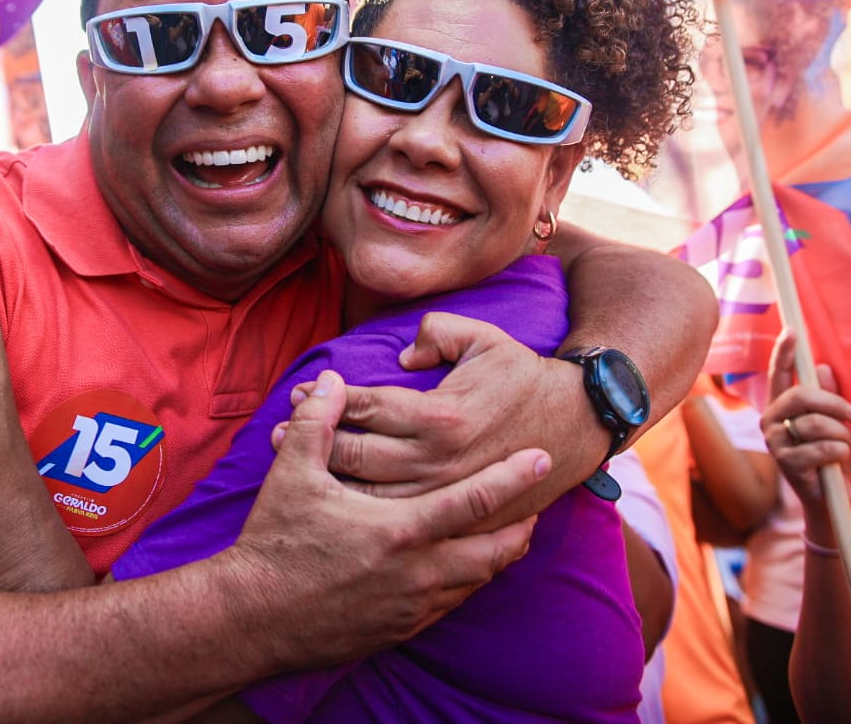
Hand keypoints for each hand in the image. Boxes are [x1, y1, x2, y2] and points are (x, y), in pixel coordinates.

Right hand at [232, 370, 547, 666]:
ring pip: (475, 581)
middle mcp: (417, 572)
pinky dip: (466, 583)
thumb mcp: (291, 474)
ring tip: (507, 533)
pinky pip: (450, 605)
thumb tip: (332, 380)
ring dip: (496, 555)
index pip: (474, 499)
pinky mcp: (399, 630)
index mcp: (400, 529)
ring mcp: (411, 606)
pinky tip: (461, 569)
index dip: (513, 477)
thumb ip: (317, 421)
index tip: (541, 459)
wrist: (254, 620)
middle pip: (492, 550)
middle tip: (537, 504)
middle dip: (520, 524)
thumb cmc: (274, 543)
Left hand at [289, 315, 581, 514]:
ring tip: (289, 463)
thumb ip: (437, 332)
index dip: (328, 399)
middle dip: (312, 441)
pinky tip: (335, 498)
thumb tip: (402, 354)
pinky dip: (362, 509)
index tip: (300, 392)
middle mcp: (438, 461)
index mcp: (441, 415)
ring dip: (327, 477)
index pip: (368, 407)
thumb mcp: (483, 338)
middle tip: (277, 429)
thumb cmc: (521, 377)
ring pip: (370, 494)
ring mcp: (446, 495)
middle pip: (358, 455)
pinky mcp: (456, 516)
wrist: (572, 426)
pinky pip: (399, 518)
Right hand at [761, 333, 850, 508]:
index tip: (792, 331)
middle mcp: (770, 420)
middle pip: (802, 396)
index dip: (784, 352)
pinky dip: (840, 453)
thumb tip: (822, 368)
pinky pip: (824, 447)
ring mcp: (776, 442)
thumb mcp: (834, 424)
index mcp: (780, 407)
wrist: (828, 501)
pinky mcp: (787, 462)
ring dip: (842, 435)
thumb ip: (827, 397)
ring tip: (842, 447)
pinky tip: (835, 463)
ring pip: (818, 423)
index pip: (779, 374)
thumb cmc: (830, 457)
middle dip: (835, 403)